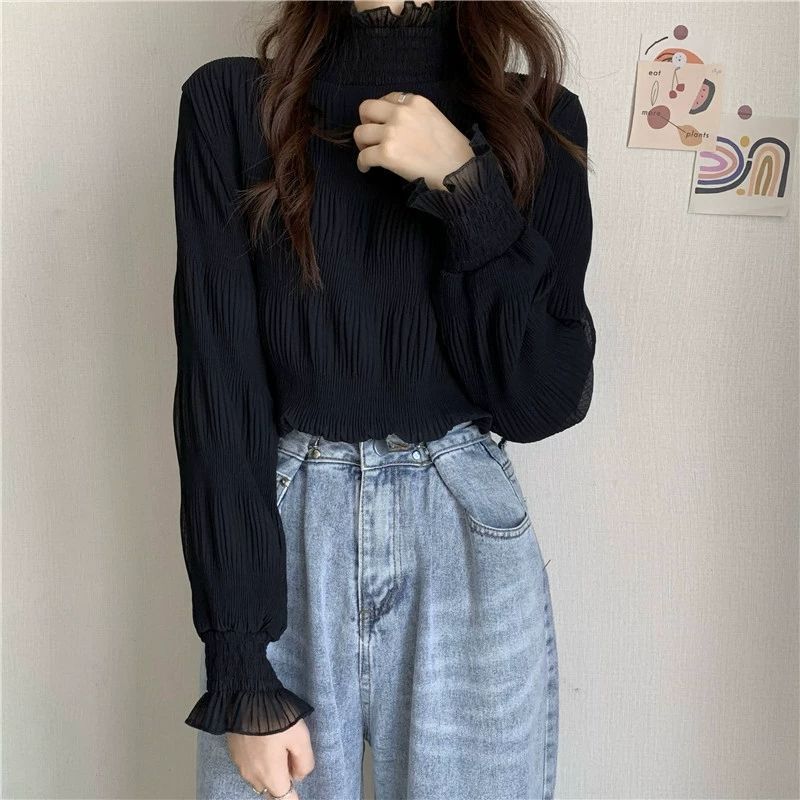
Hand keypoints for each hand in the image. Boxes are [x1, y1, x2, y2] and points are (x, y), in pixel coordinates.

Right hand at [226, 719, 313, 796]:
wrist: (245, 697)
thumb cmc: (276, 718)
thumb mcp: (301, 738)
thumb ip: (305, 762)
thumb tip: (299, 776)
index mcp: (271, 776)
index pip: (285, 799)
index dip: (294, 796)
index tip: (297, 784)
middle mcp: (254, 777)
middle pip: (272, 789)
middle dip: (283, 779)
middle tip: (292, 755)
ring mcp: (241, 766)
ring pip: (260, 778)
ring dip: (270, 769)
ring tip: (278, 744)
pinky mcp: (234, 753)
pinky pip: (251, 766)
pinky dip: (259, 760)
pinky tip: (265, 740)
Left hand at [354, 91, 474, 188]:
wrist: (460, 173)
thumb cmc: (453, 152)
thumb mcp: (435, 119)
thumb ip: (414, 116)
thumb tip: (394, 125)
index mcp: (416, 101)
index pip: (387, 98)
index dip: (381, 113)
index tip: (382, 124)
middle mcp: (402, 112)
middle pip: (366, 108)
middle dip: (365, 122)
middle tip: (369, 137)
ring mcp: (393, 132)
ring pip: (361, 132)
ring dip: (362, 144)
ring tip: (368, 154)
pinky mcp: (387, 153)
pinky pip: (363, 156)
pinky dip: (362, 164)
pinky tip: (366, 169)